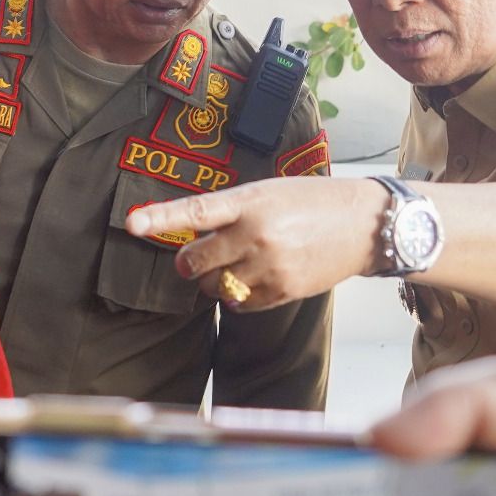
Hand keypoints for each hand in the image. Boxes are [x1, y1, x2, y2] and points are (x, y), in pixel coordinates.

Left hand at [126, 176, 386, 308]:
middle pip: (196, 261)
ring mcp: (270, 266)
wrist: (363, 224)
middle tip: (197, 257)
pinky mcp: (283, 291)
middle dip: (190, 262)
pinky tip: (256, 278)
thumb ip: (231, 211)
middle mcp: (256, 234)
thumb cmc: (311, 202)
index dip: (161, 218)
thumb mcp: (268, 192)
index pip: (196, 211)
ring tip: (238, 264)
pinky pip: (240, 303)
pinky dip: (238, 296)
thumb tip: (192, 237)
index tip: (132, 223)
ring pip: (215, 287)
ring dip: (216, 280)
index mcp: (250, 202)